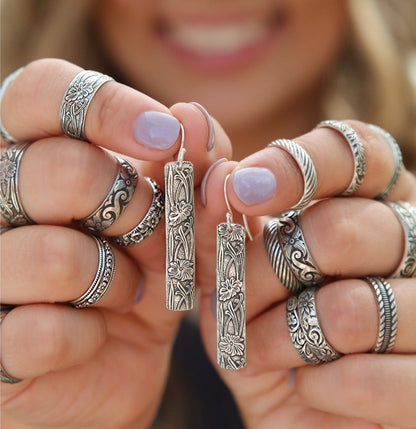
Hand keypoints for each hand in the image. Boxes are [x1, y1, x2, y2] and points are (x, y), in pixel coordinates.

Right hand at [0, 59, 229, 427]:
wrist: (118, 363)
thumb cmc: (144, 278)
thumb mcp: (174, 222)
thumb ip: (188, 170)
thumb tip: (193, 116)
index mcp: (35, 158)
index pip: (43, 92)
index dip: (107, 106)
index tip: (168, 136)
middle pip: (57, 169)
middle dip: (131, 209)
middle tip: (151, 235)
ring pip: (55, 256)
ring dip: (114, 282)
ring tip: (123, 293)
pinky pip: (40, 333)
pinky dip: (87, 336)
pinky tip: (91, 338)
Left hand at [197, 120, 415, 428]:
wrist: (296, 416)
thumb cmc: (261, 335)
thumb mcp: (229, 272)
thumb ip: (215, 206)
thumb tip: (190, 117)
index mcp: (370, 205)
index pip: (358, 150)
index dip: (299, 164)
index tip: (240, 187)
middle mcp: (413, 244)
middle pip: (345, 230)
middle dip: (265, 274)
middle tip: (229, 299)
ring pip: (354, 308)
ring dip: (281, 337)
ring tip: (256, 349)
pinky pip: (378, 377)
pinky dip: (318, 385)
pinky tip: (305, 384)